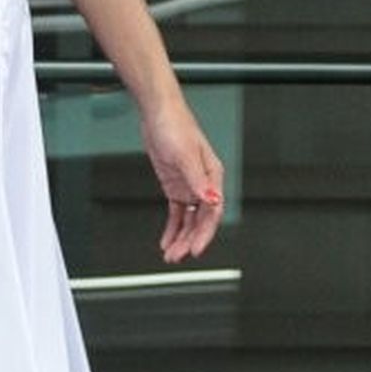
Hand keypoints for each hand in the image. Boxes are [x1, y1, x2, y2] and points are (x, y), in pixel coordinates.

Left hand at [140, 100, 224, 262]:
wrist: (158, 114)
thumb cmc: (175, 126)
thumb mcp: (185, 155)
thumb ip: (197, 181)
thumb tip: (211, 200)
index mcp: (213, 176)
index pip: (212, 212)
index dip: (205, 234)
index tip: (195, 250)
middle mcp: (203, 184)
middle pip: (201, 220)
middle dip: (190, 240)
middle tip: (178, 257)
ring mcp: (189, 186)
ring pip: (189, 220)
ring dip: (181, 238)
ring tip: (171, 254)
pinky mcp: (176, 186)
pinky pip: (178, 213)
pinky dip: (173, 228)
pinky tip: (167, 240)